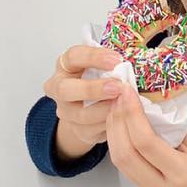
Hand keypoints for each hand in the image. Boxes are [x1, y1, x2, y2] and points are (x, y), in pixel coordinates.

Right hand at [43, 44, 124, 160]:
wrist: (88, 105)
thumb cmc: (96, 79)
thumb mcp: (99, 66)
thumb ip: (109, 66)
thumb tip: (127, 69)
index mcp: (65, 65)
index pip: (74, 56)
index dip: (95, 57)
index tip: (117, 60)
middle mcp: (59, 87)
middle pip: (66, 89)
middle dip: (93, 89)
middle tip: (117, 88)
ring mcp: (65, 110)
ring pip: (80, 114)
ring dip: (105, 109)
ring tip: (124, 104)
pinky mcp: (75, 129)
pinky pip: (91, 130)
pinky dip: (108, 123)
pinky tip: (121, 117)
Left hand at [106, 86, 186, 186]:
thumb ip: (179, 117)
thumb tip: (156, 94)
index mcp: (181, 172)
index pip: (145, 142)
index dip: (132, 114)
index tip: (128, 92)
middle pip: (125, 154)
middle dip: (117, 121)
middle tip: (117, 96)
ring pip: (120, 162)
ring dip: (114, 132)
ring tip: (116, 108)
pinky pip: (126, 167)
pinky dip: (120, 144)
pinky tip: (122, 127)